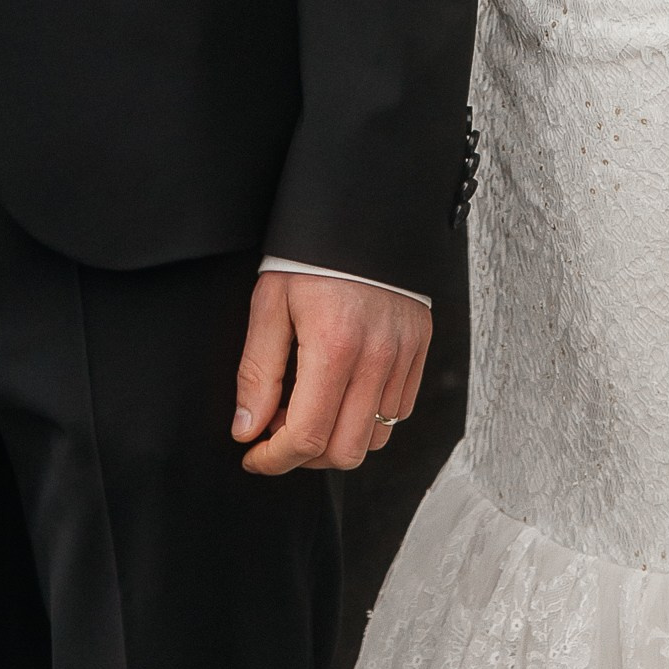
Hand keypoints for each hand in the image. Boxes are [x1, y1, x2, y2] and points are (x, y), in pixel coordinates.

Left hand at [232, 270, 429, 473]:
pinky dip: (368, 417)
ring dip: (338, 438)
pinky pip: (399, 410)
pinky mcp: (420, 346)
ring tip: (311, 406)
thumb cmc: (311, 251)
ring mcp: (404, 353)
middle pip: (345, 452)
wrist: (363, 208)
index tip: (253, 454)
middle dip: (305, 457)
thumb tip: (247, 430)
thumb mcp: (270, 302)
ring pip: (376, 438)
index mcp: (335, 345)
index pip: (307, 437)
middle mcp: (377, 356)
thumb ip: (258, 371)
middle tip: (279, 429)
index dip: (274, 459)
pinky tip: (342, 391)